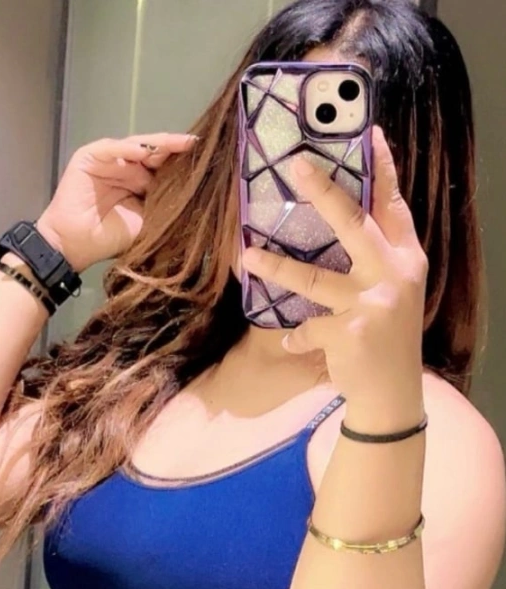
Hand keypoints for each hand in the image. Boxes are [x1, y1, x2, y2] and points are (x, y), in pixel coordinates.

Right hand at [36, 133, 197, 272]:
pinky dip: (125, 149)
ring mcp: (109, 160)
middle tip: (197, 146)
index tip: (209, 160)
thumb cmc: (111, 237)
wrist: (76, 245)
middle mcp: (127, 167)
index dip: (183, 163)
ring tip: (179, 143)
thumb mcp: (147, 221)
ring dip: (157, 145)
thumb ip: (164, 206)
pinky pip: (111, 149)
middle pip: (155, 153)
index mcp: (142, 182)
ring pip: (137, 146)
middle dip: (175, 149)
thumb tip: (195, 195)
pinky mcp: (89, 157)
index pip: (165, 167)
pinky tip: (142, 151)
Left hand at [242, 127, 427, 427]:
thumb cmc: (389, 335)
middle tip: (296, 167)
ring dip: (277, 267)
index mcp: (406, 259)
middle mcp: (394, 276)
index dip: (383, 170)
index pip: (393, 207)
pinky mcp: (350, 334)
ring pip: (314, 278)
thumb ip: (377, 257)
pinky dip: (295, 336)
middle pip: (354, 225)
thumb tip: (343, 218)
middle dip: (325, 193)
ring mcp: (373, 305)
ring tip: (246, 254)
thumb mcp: (395, 290)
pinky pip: (307, 328)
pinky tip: (289, 340)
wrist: (393, 391)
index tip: (371, 134)